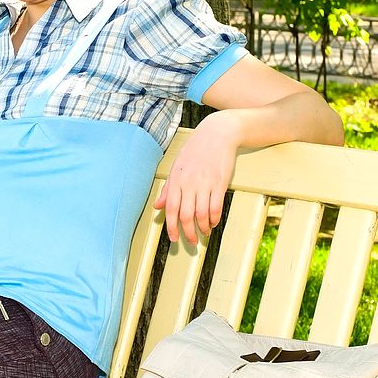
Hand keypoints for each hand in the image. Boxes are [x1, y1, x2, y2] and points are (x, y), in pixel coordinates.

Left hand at [153, 113, 239, 244]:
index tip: (173, 238)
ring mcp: (205, 184)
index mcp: (175, 180)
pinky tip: (213, 222)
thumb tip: (157, 206)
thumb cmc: (194, 152)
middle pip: (186, 215)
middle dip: (188, 232)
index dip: (171, 227)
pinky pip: (216, 207)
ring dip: (203, 228)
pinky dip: (214, 219)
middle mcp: (188, 184)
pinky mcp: (219, 183)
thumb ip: (167, 189)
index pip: (170, 209)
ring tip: (203, 232)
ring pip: (202, 214)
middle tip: (191, 241)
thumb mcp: (176, 168)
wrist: (216, 135)